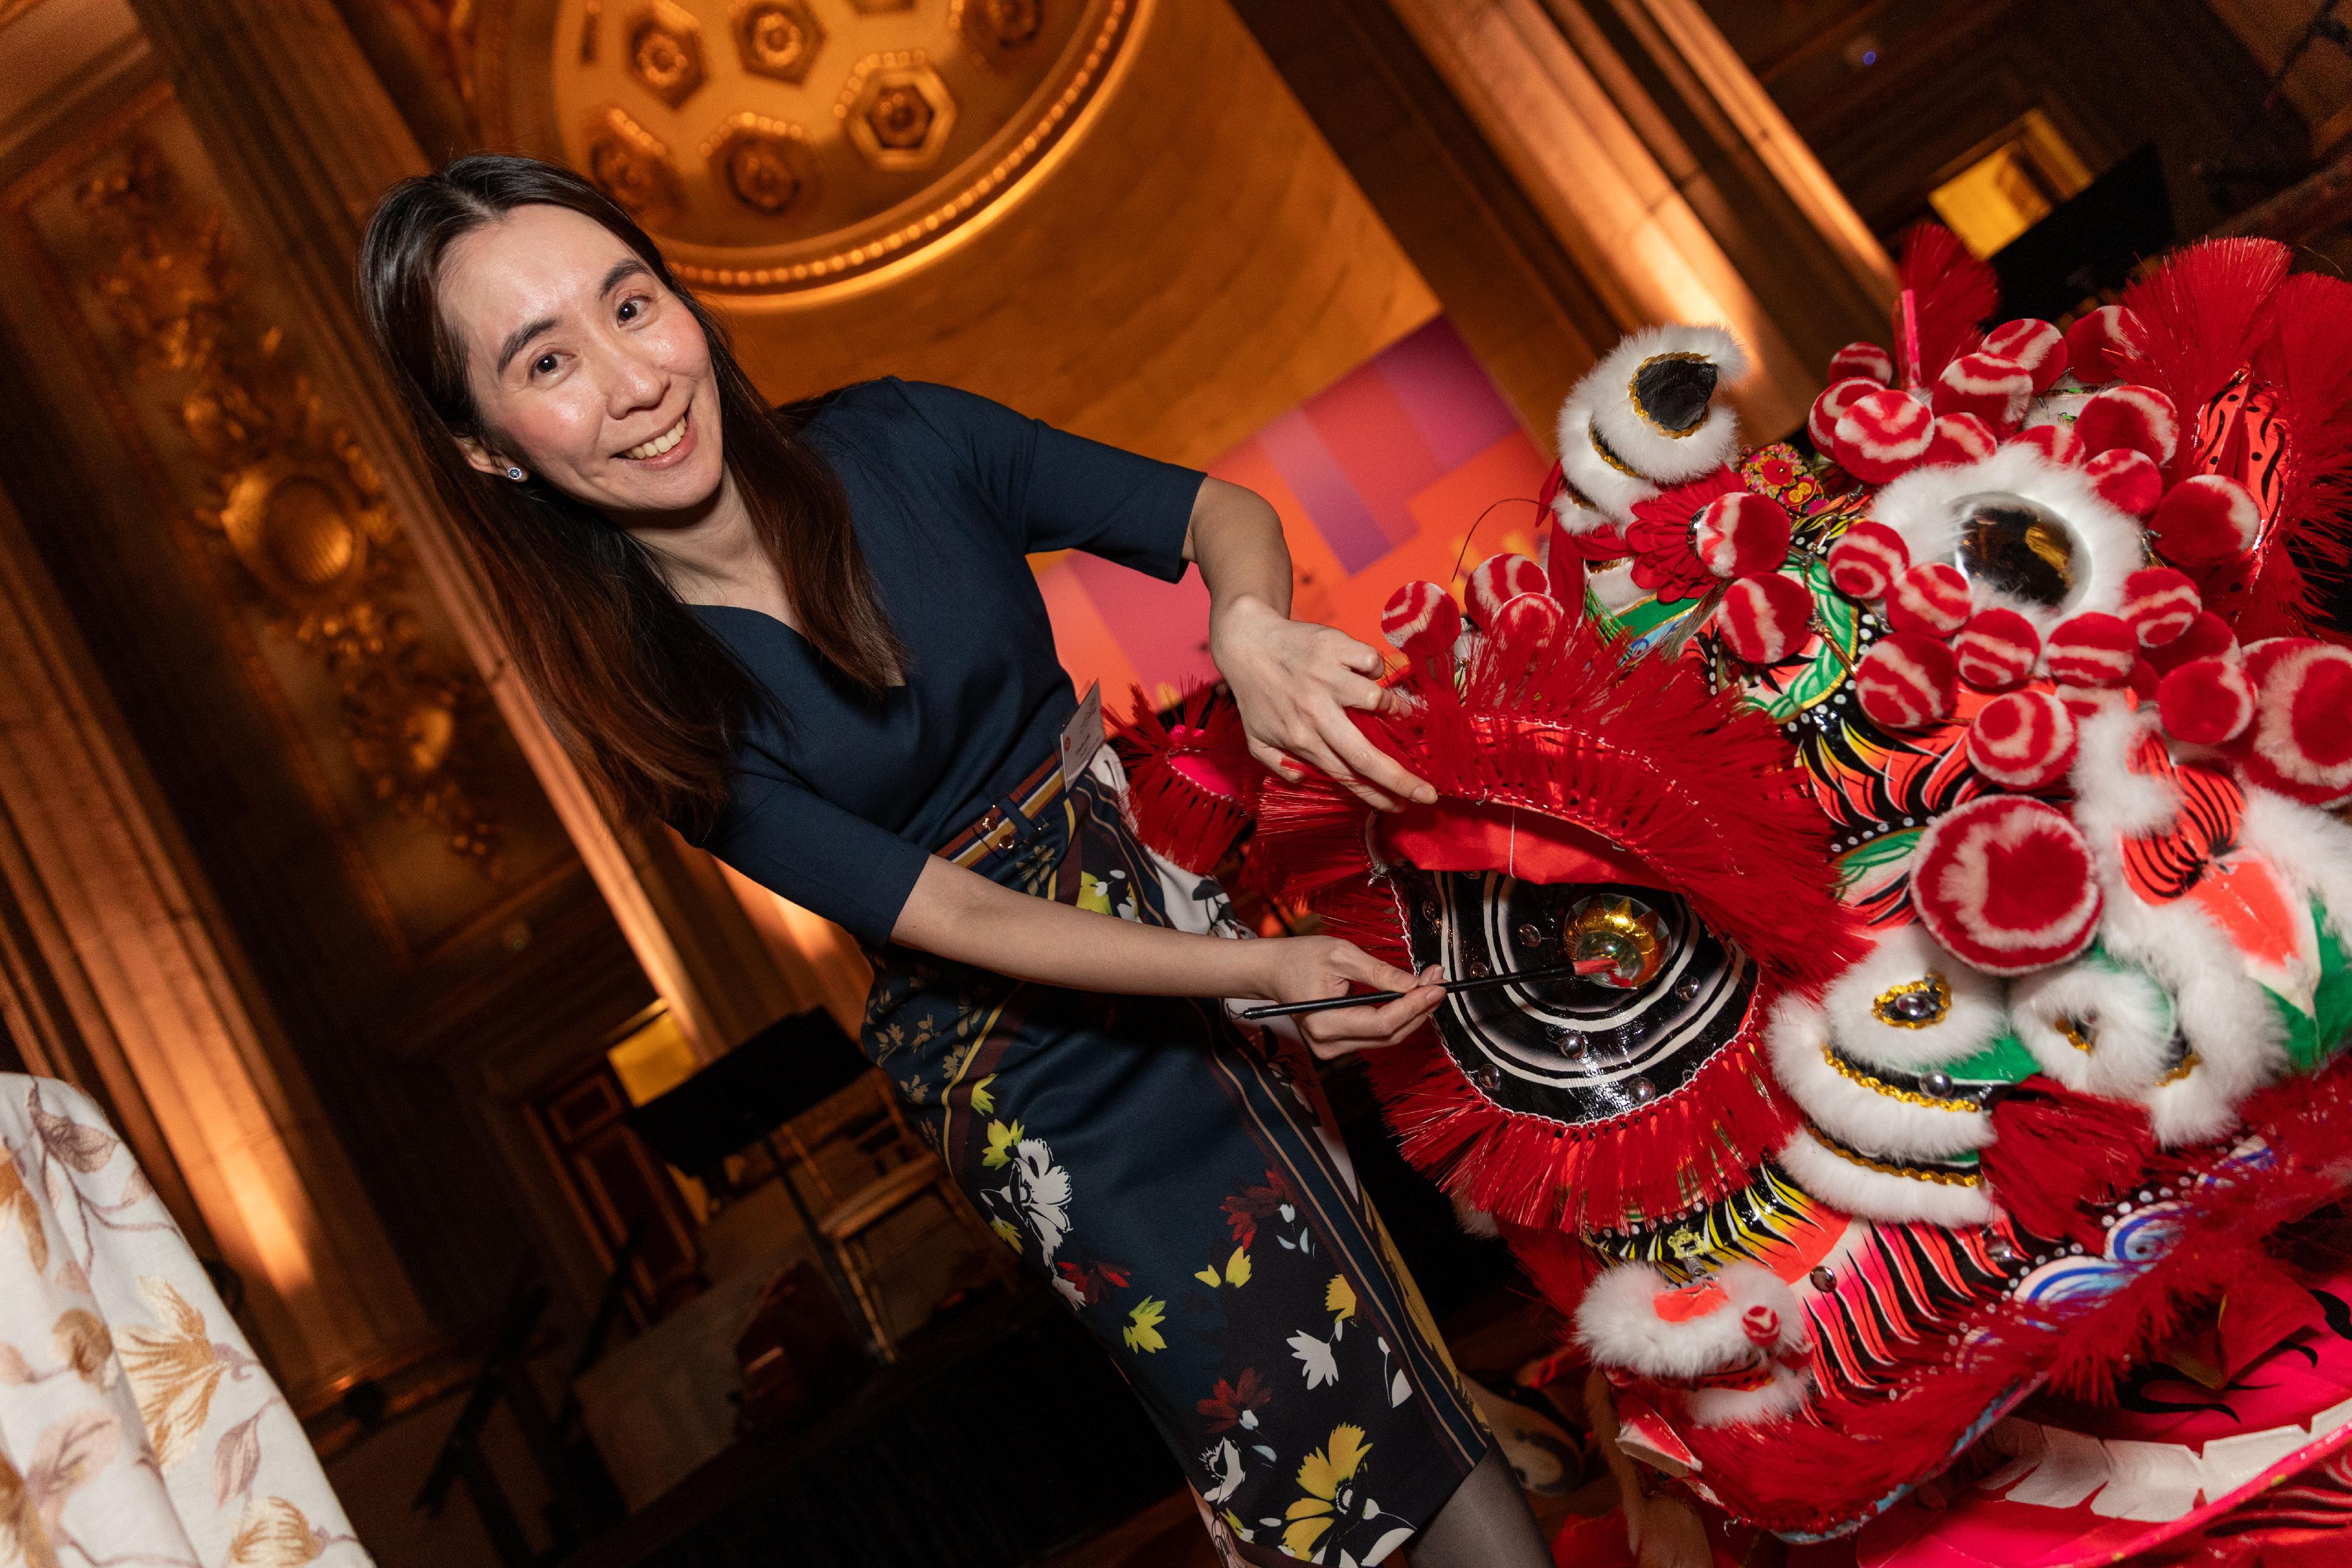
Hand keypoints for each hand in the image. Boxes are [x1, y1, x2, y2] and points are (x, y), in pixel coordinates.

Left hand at [1209, 595, 1437, 811]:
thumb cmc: (1257, 693)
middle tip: (1428, 794)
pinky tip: (1366, 672)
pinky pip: (1371, 661)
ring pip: (1374, 699)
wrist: (1247, 643)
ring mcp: (1326, 678)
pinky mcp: (1334, 647)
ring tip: (1402, 713)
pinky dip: (1375, 668)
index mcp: (1300, 739)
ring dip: (1395, 708)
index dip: (1376, 796)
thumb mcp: (1257, 738)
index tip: (1401, 807)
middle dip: (1400, 779)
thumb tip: (1303, 782)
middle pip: (1364, 755)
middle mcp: (1315, 713)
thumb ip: (1278, 764)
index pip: (1344, 777)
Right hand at [1249, 936, 1444, 1059]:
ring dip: (1412, 1013)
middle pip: (1388, 1035)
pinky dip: (1397, 1017)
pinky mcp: (1338, 1045)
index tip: (1436, 986)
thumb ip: (1379, 972)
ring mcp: (1332, 1049)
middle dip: (1418, 1009)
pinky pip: (1377, 1035)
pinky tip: (1410, 997)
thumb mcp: (1341, 954)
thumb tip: (1415, 984)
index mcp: (1323, 1022)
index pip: (1381, 1023)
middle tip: (1438, 982)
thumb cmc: (1300, 957)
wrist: (1272, 971)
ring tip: (1429, 985)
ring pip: (1386, 1038)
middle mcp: (1327, 1044)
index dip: (1413, 1006)